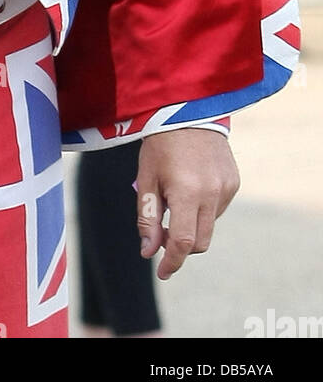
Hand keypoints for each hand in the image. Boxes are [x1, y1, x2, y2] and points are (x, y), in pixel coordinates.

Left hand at [136, 129, 239, 278]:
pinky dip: (203, 208)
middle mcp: (212, 193)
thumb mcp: (147, 178)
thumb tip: (149, 252)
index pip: (183, 242)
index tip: (162, 272)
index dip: (172, 261)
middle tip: (162, 234)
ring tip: (174, 196)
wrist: (188, 109)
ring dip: (192, 224)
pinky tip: (191, 185)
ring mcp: (227, 188)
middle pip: (199, 241)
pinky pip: (218, 208)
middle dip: (181, 246)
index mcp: (187, 192)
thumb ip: (148, 217)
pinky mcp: (234, 181)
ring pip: (209, 225)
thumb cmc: (160, 143)